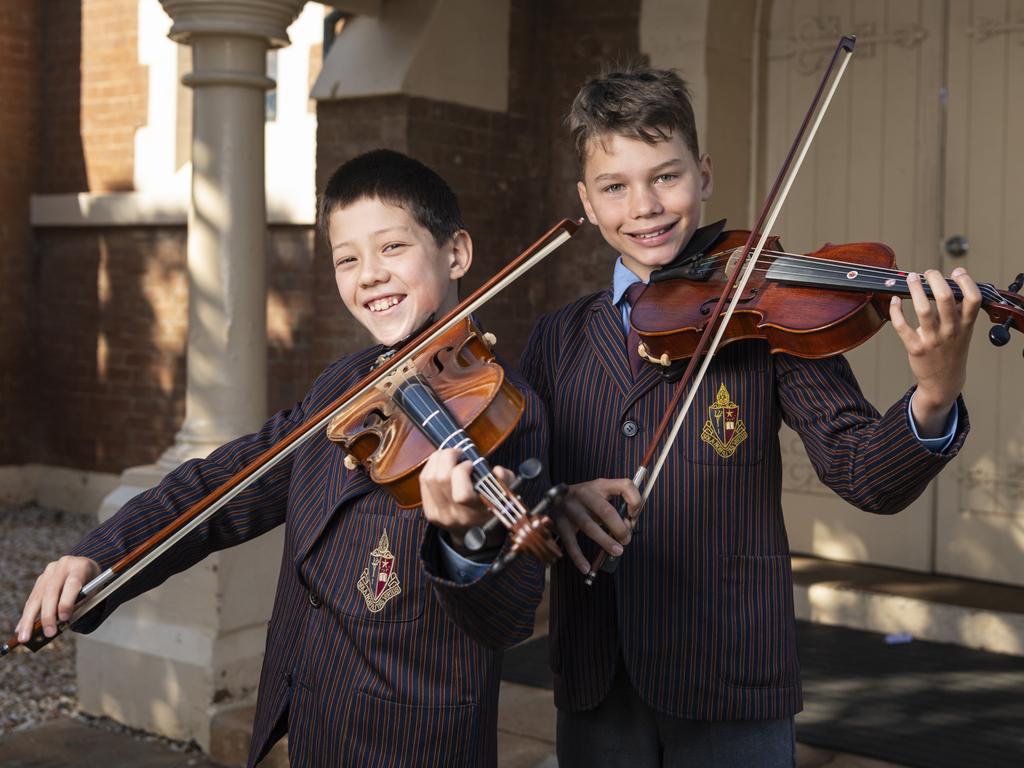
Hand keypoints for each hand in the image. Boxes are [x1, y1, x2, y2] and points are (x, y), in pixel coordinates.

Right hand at [16, 555, 100, 643]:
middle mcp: (62, 567)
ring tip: (25, 637)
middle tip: (48, 633)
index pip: (72, 584)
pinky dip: (27, 615)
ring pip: (37, 596)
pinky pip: (32, 599)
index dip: (67, 602)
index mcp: (80, 567)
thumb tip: (61, 622)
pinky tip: (20, 629)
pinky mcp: (40, 579)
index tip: (64, 618)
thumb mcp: (94, 590)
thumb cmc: (92, 582)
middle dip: (48, 615)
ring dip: (29, 619)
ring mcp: (49, 572)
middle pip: (51, 591)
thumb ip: (80, 604)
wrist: (85, 565)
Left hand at [419, 449, 511, 552]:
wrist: (472, 532)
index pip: (461, 495)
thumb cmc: (490, 506)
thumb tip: (497, 471)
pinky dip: (430, 466)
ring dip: (438, 459)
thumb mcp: (504, 494)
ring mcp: (438, 515)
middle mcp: (454, 516)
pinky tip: (441, 463)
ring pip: (429, 478)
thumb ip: (505, 481)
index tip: (470, 464)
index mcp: (475, 513)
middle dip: (448, 457)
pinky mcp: (428, 511)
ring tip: (449, 455)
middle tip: (458, 453)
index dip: (462, 472)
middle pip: (441, 479)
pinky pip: (423, 482)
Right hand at [557, 478, 639, 573]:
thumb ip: (616, 510)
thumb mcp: (601, 496)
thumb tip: (626, 530)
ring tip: (617, 551)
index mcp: (600, 485)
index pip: (623, 485)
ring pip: (590, 527)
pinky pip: (570, 542)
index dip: (634, 500)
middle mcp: (585, 494)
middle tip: (626, 540)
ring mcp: (571, 509)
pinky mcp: (561, 523)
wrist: (556, 496)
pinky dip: (578, 557)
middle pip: (606, 511)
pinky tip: (586, 567)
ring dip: (605, 541)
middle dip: (619, 528)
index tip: (633, 514)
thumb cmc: (586, 500)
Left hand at [890, 267, 980, 436]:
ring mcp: (932, 340)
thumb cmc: (952, 350)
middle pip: (945, 298)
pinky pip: (902, 326)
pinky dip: (895, 310)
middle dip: (935, 280)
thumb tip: (951, 282)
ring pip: (923, 309)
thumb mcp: (964, 331)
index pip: (973, 299)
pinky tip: (893, 300)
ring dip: (915, 290)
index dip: (966, 282)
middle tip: (928, 272)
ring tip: (911, 278)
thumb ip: (959, 311)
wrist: (944, 382)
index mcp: (965, 325)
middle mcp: (950, 331)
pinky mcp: (915, 348)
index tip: (957, 272)